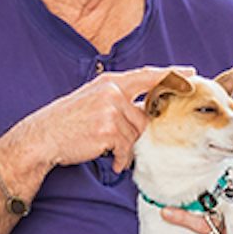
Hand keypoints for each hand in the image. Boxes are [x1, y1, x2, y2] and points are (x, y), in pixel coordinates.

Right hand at [7, 65, 190, 174]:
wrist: (42, 137)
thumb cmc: (66, 122)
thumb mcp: (92, 100)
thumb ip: (118, 100)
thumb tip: (144, 113)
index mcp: (110, 82)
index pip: (147, 76)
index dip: (171, 75)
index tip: (190, 74)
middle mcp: (112, 92)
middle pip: (143, 117)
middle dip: (133, 133)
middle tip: (113, 139)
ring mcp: (111, 110)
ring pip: (135, 135)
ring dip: (123, 147)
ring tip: (104, 148)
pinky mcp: (108, 130)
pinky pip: (126, 149)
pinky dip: (120, 159)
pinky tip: (110, 160)